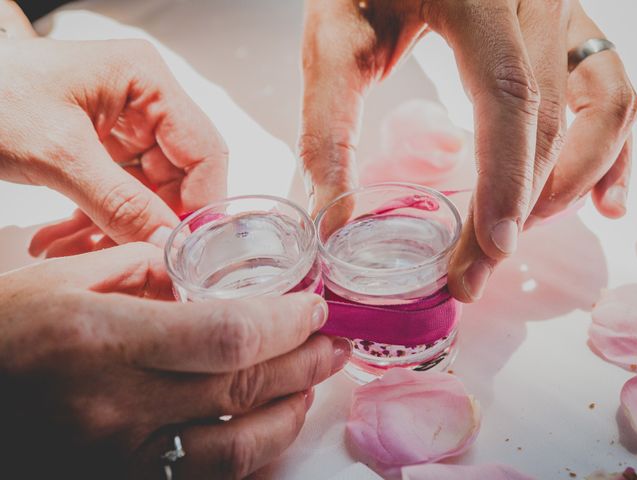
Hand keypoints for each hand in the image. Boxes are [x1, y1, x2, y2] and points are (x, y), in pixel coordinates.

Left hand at [0, 35, 227, 256]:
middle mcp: (145, 104)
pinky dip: (94, 221)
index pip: (203, 152)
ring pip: (146, 194)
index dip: (201, 203)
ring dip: (115, 229)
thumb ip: (120, 202)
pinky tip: (63, 241)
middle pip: (178, 178)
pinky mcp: (104, 150)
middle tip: (134, 259)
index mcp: (147, 82)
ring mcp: (126, 128)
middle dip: (152, 223)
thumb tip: (167, 242)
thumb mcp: (59, 153)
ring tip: (75, 253)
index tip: (186, 247)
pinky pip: (118, 195)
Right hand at [0, 243, 349, 478]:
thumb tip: (194, 268)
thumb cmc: (0, 334)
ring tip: (313, 383)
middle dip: (304, 363)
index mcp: (102, 339)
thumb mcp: (57, 280)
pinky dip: (252, 454)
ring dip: (290, 413)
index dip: (284, 322)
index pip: (225, 335)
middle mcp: (117, 405)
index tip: (313, 308)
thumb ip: (135, 265)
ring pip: (236, 447)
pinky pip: (206, 478)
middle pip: (241, 387)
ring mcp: (119, 457)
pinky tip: (270, 428)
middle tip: (334, 344)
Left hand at [299, 0, 636, 301]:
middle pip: (549, 117)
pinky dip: (610, 150)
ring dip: (570, 182)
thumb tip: (331, 217)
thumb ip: (327, 127)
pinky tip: (601, 202)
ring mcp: (562, 6)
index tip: (491, 246)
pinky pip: (611, 87)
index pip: (508, 95)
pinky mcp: (566, 25)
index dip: (506, 179)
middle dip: (521, 205)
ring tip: (524, 232)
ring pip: (602, 104)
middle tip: (477, 268)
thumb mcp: (331, 40)